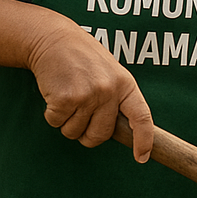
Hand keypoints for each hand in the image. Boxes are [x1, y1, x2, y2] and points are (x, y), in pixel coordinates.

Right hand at [24, 5, 152, 161]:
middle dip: (88, 136)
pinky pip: (56, 123)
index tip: (142, 157)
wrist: (55, 40)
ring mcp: (89, 94)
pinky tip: (56, 94)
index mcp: (127, 86)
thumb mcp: (112, 75)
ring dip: (67, 122)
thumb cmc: (85, 60)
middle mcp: (111, 91)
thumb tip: (122, 133)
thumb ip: (118, 100)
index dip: (144, 140)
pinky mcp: (66, 98)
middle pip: (101, 135)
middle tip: (81, 119)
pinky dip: (52, 114)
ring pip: (75, 132)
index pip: (142, 117)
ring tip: (69, 97)